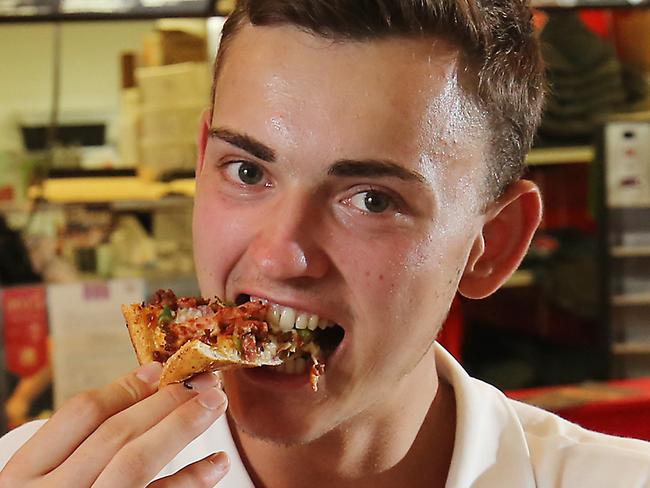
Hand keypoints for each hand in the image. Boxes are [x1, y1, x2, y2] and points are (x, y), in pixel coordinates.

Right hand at [0, 363, 229, 486]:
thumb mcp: (41, 478)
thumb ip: (78, 443)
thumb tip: (148, 380)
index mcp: (24, 474)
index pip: (80, 413)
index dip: (125, 386)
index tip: (160, 370)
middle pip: (116, 432)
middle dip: (166, 400)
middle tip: (204, 381)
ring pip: (137, 461)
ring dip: (182, 426)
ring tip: (214, 404)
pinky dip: (192, 479)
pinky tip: (217, 462)